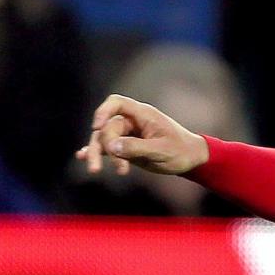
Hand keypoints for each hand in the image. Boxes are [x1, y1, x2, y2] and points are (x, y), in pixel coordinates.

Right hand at [75, 94, 209, 177]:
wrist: (192, 160)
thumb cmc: (181, 151)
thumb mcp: (161, 150)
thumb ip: (137, 147)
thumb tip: (111, 146)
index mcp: (142, 115)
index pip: (117, 103)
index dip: (103, 111)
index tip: (97, 127)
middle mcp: (132, 122)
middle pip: (107, 127)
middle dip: (102, 146)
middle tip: (104, 167)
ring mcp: (128, 134)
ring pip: (105, 140)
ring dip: (97, 154)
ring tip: (94, 171)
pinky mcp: (126, 147)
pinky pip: (108, 148)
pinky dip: (97, 152)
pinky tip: (82, 157)